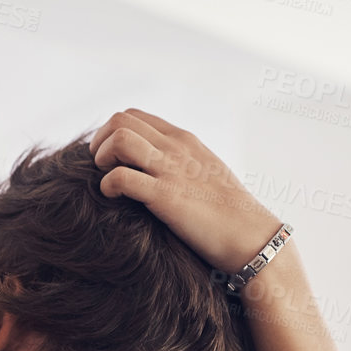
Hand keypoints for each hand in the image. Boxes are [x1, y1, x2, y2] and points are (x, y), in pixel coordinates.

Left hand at [89, 108, 280, 274]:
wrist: (250, 234)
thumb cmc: (228, 211)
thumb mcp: (204, 171)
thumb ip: (180, 161)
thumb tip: (157, 166)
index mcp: (183, 139)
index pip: (134, 115)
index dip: (112, 133)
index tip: (110, 157)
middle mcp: (175, 148)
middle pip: (120, 121)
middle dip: (100, 141)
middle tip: (101, 167)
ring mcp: (170, 170)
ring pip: (119, 139)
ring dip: (102, 158)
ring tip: (105, 178)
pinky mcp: (165, 197)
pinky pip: (121, 177)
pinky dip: (107, 186)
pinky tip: (112, 198)